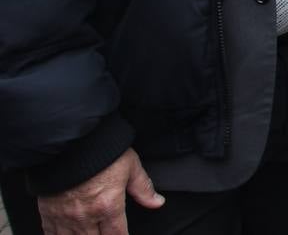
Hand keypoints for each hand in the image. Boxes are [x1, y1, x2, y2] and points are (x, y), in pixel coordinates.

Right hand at [37, 148, 163, 234]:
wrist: (67, 143)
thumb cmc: (99, 152)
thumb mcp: (130, 166)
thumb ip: (143, 187)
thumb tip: (156, 202)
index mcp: (108, 206)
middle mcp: (86, 216)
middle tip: (107, 231)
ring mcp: (65, 217)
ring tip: (90, 232)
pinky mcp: (48, 213)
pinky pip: (52, 234)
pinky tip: (68, 233)